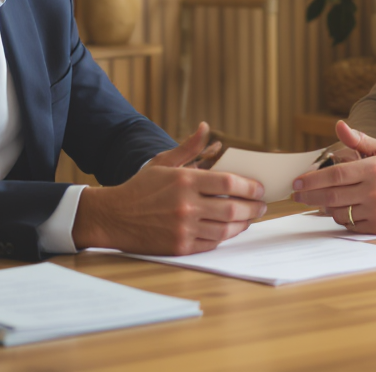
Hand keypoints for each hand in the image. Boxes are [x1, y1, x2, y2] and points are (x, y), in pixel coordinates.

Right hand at [72, 123, 266, 253]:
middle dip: (254, 207)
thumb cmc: (140, 188)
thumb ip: (188, 147)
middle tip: (261, 205)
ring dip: (243, 224)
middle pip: (233, 208)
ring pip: (226, 228)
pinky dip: (225, 236)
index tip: (259, 188)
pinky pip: (212, 243)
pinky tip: (230, 230)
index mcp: (184, 180)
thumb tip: (205, 127)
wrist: (114, 217)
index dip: (249, 186)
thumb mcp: (162, 163)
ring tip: (250, 218)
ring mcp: (184, 228)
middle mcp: (186, 205)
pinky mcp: (180, 246)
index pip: (228, 182)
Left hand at [291, 121, 375, 233]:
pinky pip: (350, 225)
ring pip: (338, 212)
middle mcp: (373, 191)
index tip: (297, 182)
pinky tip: (341, 209)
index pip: (334, 175)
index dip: (312, 179)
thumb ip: (359, 140)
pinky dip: (342, 218)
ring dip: (325, 207)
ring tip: (321, 200)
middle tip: (296, 195)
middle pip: (331, 195)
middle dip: (309, 195)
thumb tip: (339, 125)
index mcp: (373, 169)